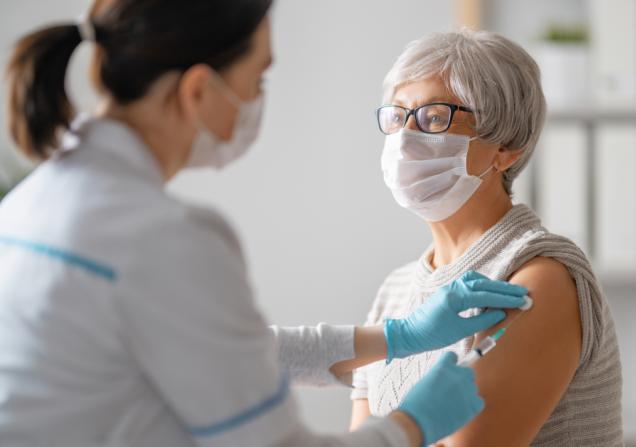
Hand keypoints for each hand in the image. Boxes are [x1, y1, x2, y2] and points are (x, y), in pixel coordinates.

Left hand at [384, 270, 526, 362]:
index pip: (486, 295)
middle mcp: (453, 287)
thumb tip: (500, 313)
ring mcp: (449, 287)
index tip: (523, 301)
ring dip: (493, 285)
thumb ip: (481, 320)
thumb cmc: (433, 334)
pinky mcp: (448, 291)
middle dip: (505, 289)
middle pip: (484, 284)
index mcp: (455, 297)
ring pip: (476, 280)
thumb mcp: (459, 331)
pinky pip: (468, 282)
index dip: (506, 298)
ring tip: (509, 292)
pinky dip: (482, 285)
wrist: (410, 333)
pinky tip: (489, 292)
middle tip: (523, 293)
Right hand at [397, 352, 483, 445]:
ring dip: (465, 393)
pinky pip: (479, 401)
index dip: (450, 364)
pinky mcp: (473, 405)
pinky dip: (472, 405)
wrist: (418, 421)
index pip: (453, 356)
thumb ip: (438, 377)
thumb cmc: (416, 403)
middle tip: (450, 390)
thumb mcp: (424, 381)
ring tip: (452, 404)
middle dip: (461, 379)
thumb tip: (445, 381)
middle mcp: (458, 374)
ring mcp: (467, 389)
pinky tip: (461, 410)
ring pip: (472, 387)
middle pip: (468, 371)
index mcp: (443, 366)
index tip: (448, 371)